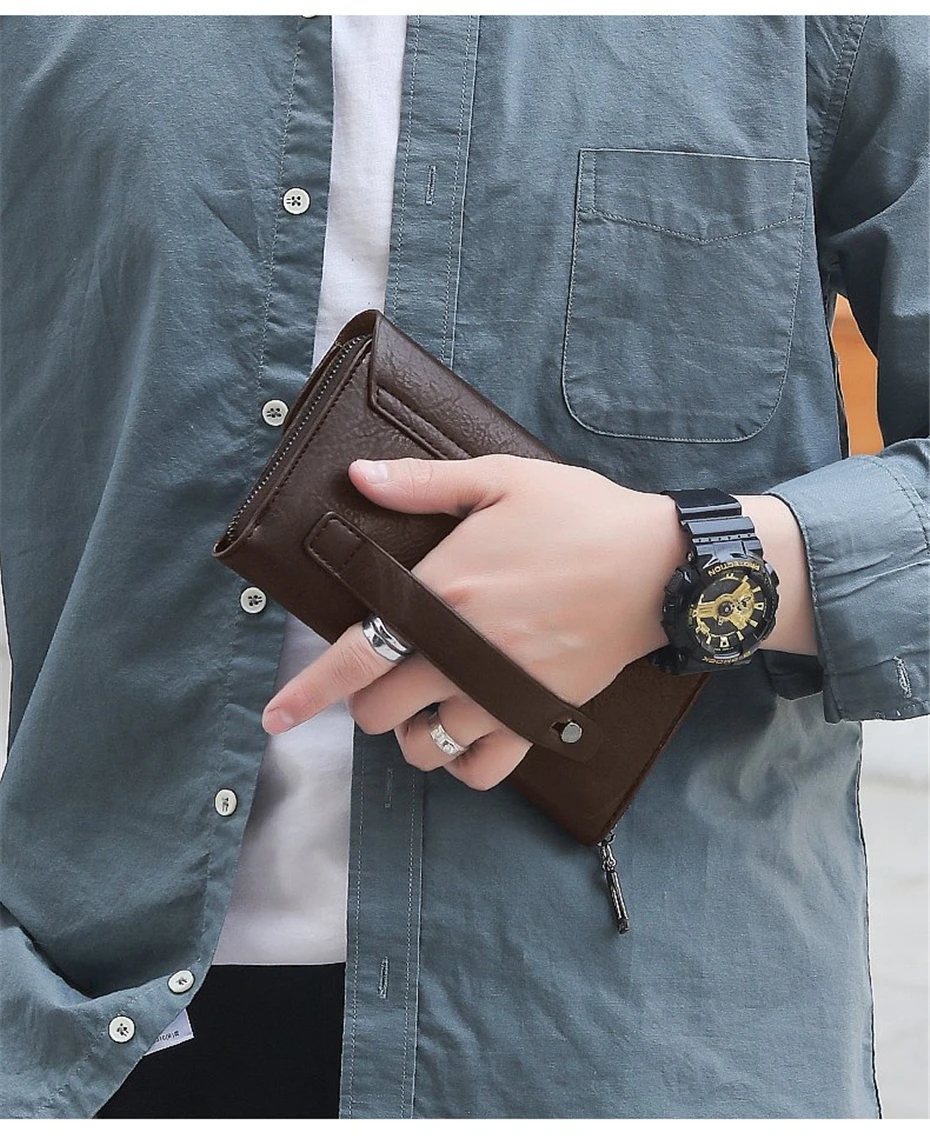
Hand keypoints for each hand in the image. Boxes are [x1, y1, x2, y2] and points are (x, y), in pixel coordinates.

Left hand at [262, 454, 685, 789]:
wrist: (659, 565)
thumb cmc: (581, 516)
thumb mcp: (501, 479)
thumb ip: (422, 484)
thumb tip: (358, 476)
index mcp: (442, 593)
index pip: (353, 658)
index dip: (307, 692)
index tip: (276, 716)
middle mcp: (460, 652)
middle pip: (378, 711)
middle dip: (366, 699)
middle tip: (383, 673)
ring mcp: (498, 693)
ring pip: (422, 748)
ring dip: (408, 732)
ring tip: (420, 704)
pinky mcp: (535, 718)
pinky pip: (481, 771)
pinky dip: (460, 763)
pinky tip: (461, 736)